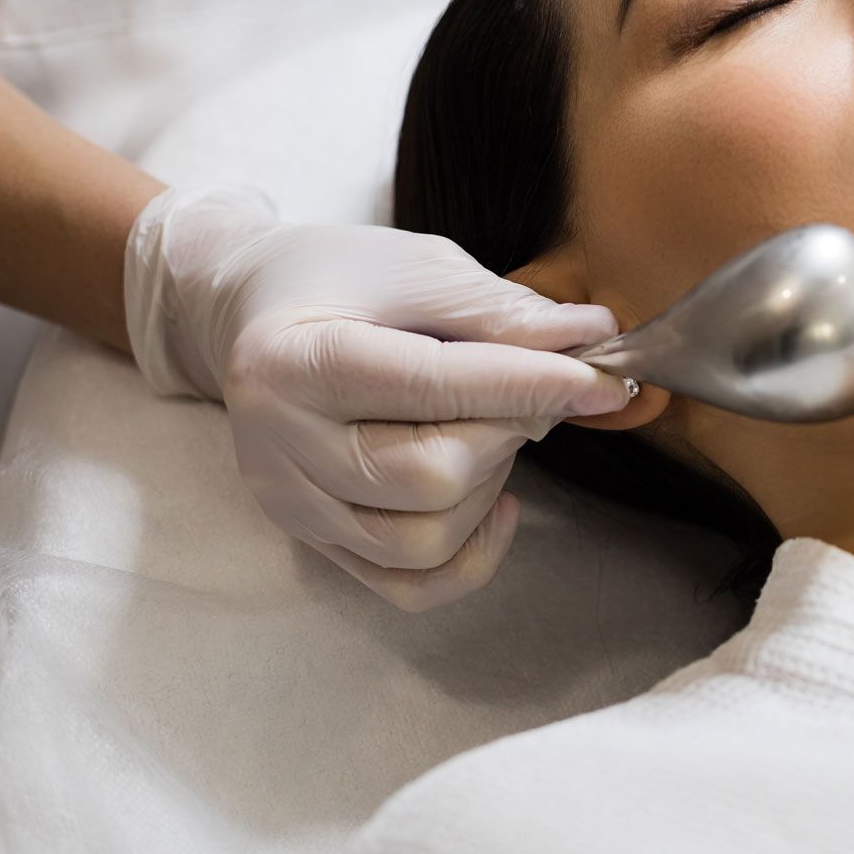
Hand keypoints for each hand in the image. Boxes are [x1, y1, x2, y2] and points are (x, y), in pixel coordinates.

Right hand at [123, 186, 631, 609]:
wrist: (250, 308)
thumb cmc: (339, 277)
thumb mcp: (418, 266)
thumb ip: (501, 310)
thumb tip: (593, 339)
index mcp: (292, 359)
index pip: (432, 386)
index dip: (531, 383)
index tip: (603, 377)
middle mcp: (278, 445)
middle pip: (429, 476)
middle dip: (509, 430)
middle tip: (532, 388)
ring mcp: (292, 503)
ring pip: (424, 539)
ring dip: (489, 485)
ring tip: (491, 428)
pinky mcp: (313, 540)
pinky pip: (409, 586)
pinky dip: (470, 552)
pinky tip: (491, 496)